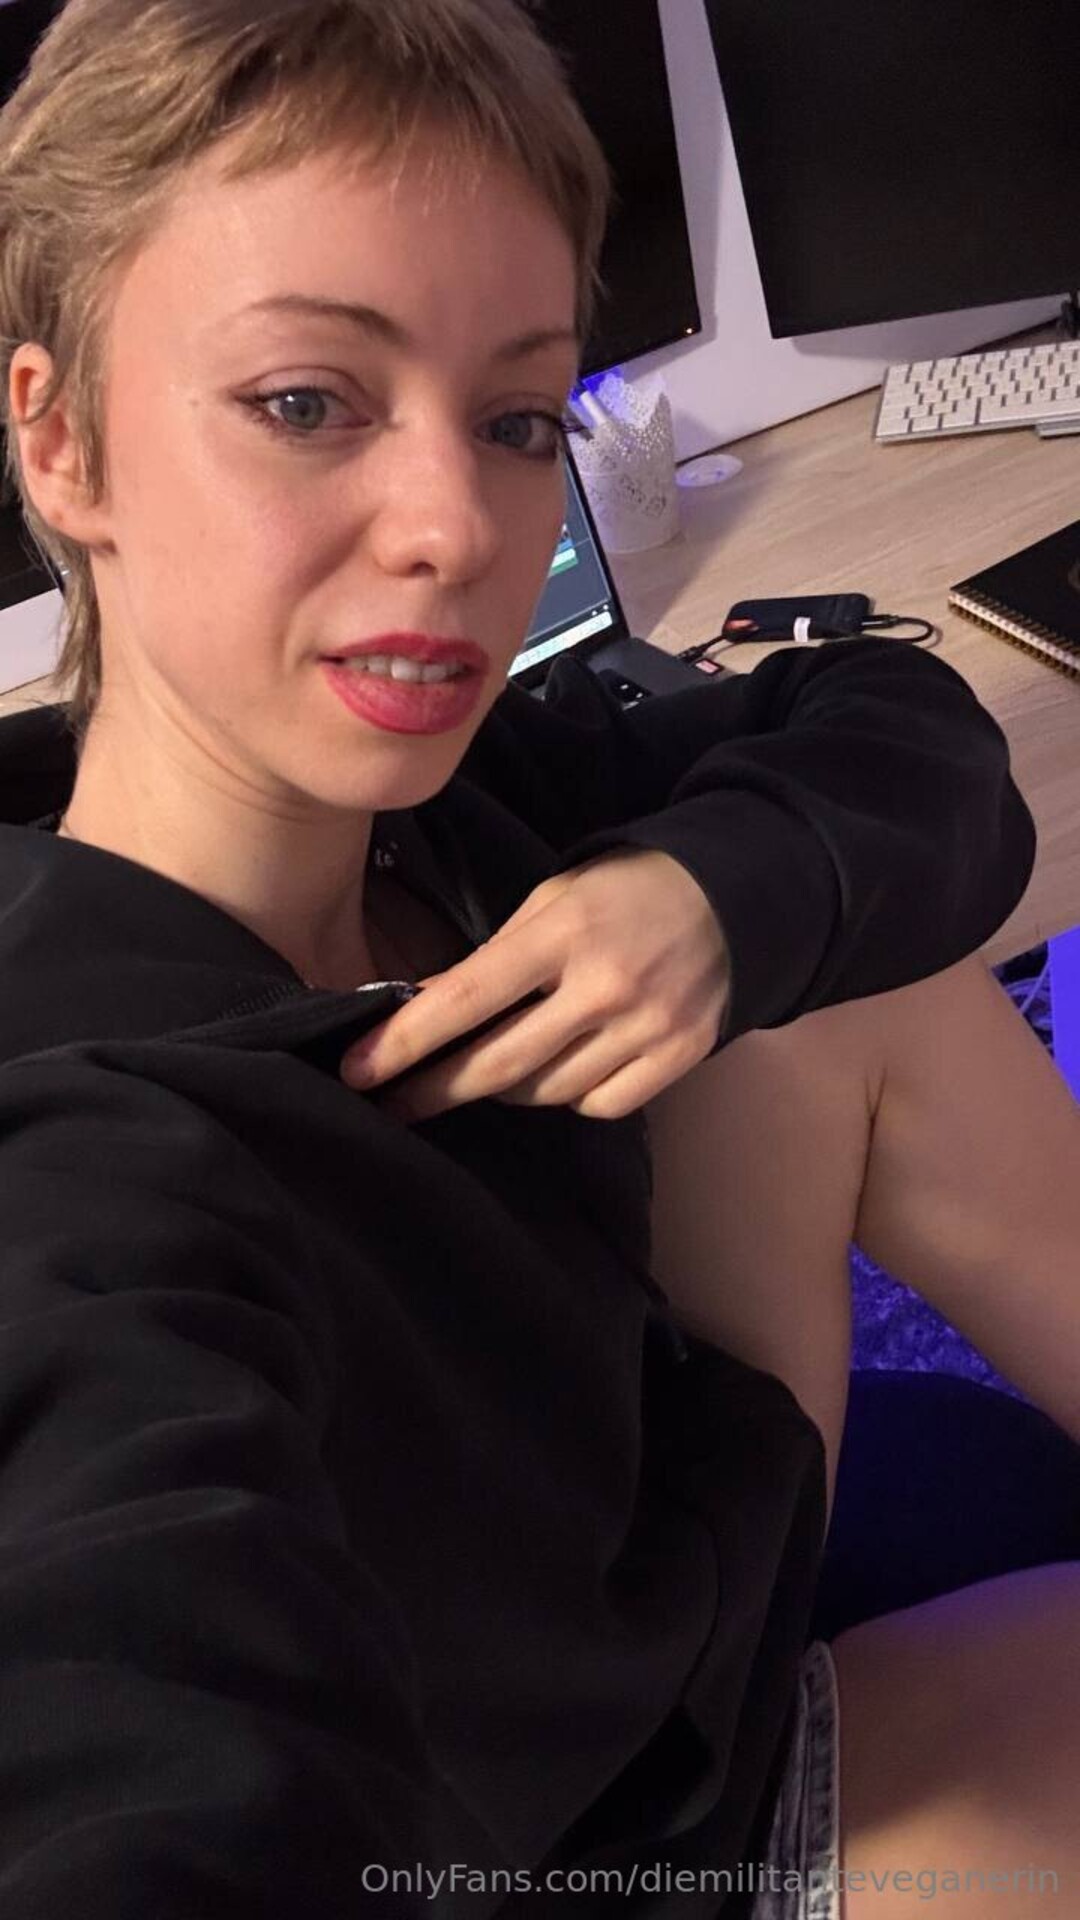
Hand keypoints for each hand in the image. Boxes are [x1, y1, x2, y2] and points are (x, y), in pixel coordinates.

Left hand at [339, 848, 730, 1122]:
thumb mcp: (552, 901)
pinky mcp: (679, 1056)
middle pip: (499, 1064)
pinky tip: (567, 1066)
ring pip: (546, 1092)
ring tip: (498, 1065)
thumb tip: (421, 1011)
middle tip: (392, 1105)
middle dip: (434, 1089)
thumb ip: (493, 958)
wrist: (734, 897)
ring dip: (507, 1087)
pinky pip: (599, 1103)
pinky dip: (571, 1095)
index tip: (358, 1069)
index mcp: (562, 933)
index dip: (405, 1041)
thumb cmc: (624, 891)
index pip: (466, 998)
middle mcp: (604, 986)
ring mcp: (646, 1027)